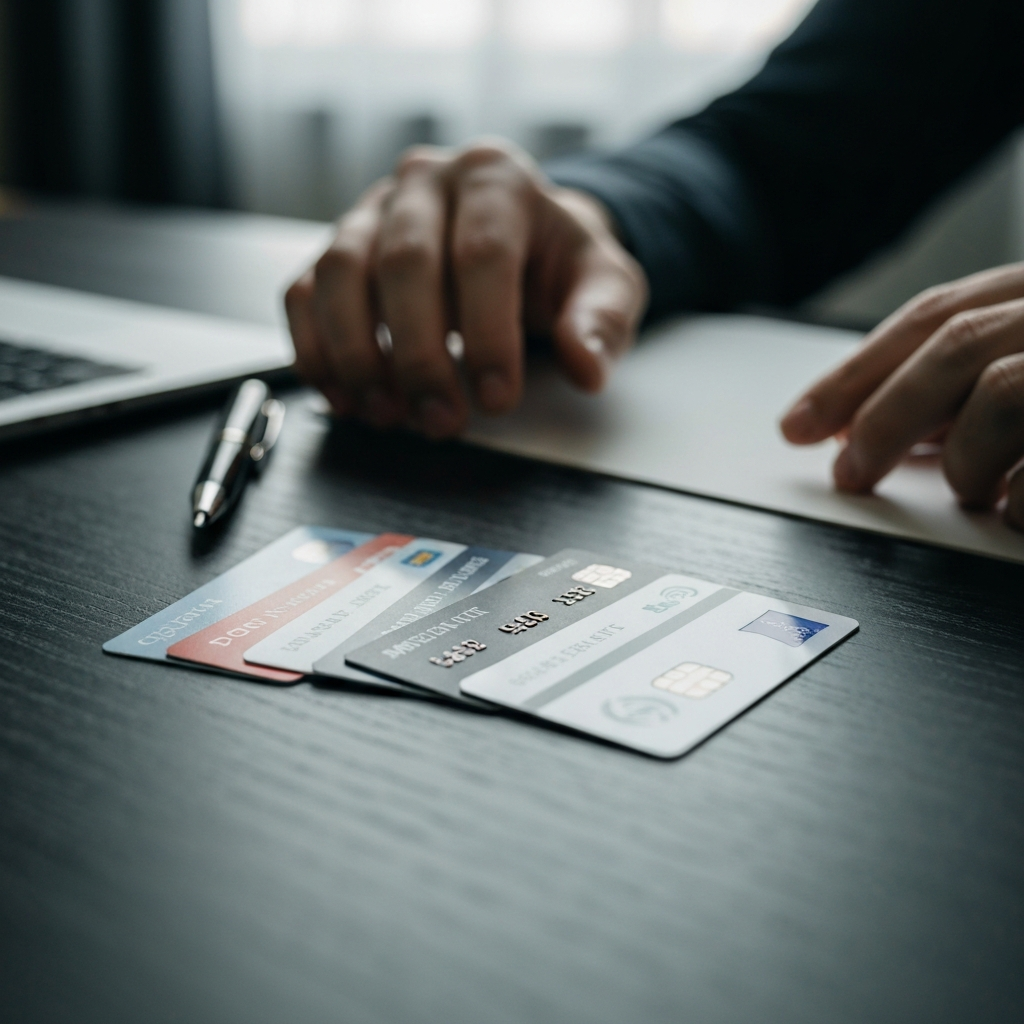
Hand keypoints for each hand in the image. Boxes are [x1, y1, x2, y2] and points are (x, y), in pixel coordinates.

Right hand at [286, 140, 646, 437]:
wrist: (519, 242)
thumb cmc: (557, 266)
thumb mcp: (605, 284)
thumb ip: (601, 320)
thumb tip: (587, 366)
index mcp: (497, 178)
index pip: (483, 253)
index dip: (488, 334)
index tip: (498, 400)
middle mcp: (426, 181)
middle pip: (404, 262)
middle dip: (419, 356)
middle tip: (441, 421)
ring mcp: (372, 210)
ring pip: (339, 273)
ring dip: (357, 355)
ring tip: (387, 415)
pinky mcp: (337, 247)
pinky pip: (303, 292)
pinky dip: (313, 349)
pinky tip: (344, 397)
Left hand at [781, 262, 1023, 529]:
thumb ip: (956, 383)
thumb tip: (855, 428)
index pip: (933, 317)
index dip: (853, 374)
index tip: (797, 426)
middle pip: (955, 344)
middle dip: (884, 417)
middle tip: (848, 474)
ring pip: (1000, 393)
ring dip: (964, 459)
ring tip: (969, 490)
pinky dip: (1019, 500)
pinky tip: (1015, 513)